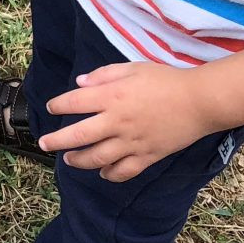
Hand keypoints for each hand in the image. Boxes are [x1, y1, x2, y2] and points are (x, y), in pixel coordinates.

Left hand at [41, 63, 217, 181]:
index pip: (75, 103)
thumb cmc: (165, 80)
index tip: (51, 108)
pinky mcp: (148, 155)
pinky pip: (125, 171)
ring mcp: (132, 141)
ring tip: (69, 160)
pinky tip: (102, 173)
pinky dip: (111, 174)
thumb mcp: (132, 68)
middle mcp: (117, 121)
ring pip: (98, 157)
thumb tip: (80, 83)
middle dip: (57, 141)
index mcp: (112, 96)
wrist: (199, 101)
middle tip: (44, 144)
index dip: (59, 105)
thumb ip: (104, 75)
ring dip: (79, 160)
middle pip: (79, 135)